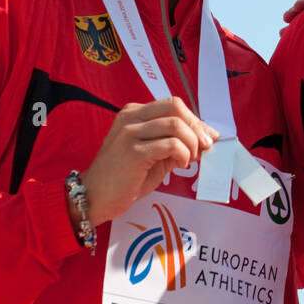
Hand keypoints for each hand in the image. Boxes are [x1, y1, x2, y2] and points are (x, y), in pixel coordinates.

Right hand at [75, 97, 219, 230]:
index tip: (208, 137)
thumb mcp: (153, 155)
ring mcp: (130, 133)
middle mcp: (131, 118)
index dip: (195, 120)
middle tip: (205, 146)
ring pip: (175, 125)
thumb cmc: (125, 177)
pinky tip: (180, 165)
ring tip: (189, 160)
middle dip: (196, 127)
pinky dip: (183, 154)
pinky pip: (170, 144)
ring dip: (191, 143)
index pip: (173, 105)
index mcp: (134, 113)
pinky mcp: (133, 151)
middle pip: (175, 107)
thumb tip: (205, 140)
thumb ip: (175, 143)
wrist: (95, 197)